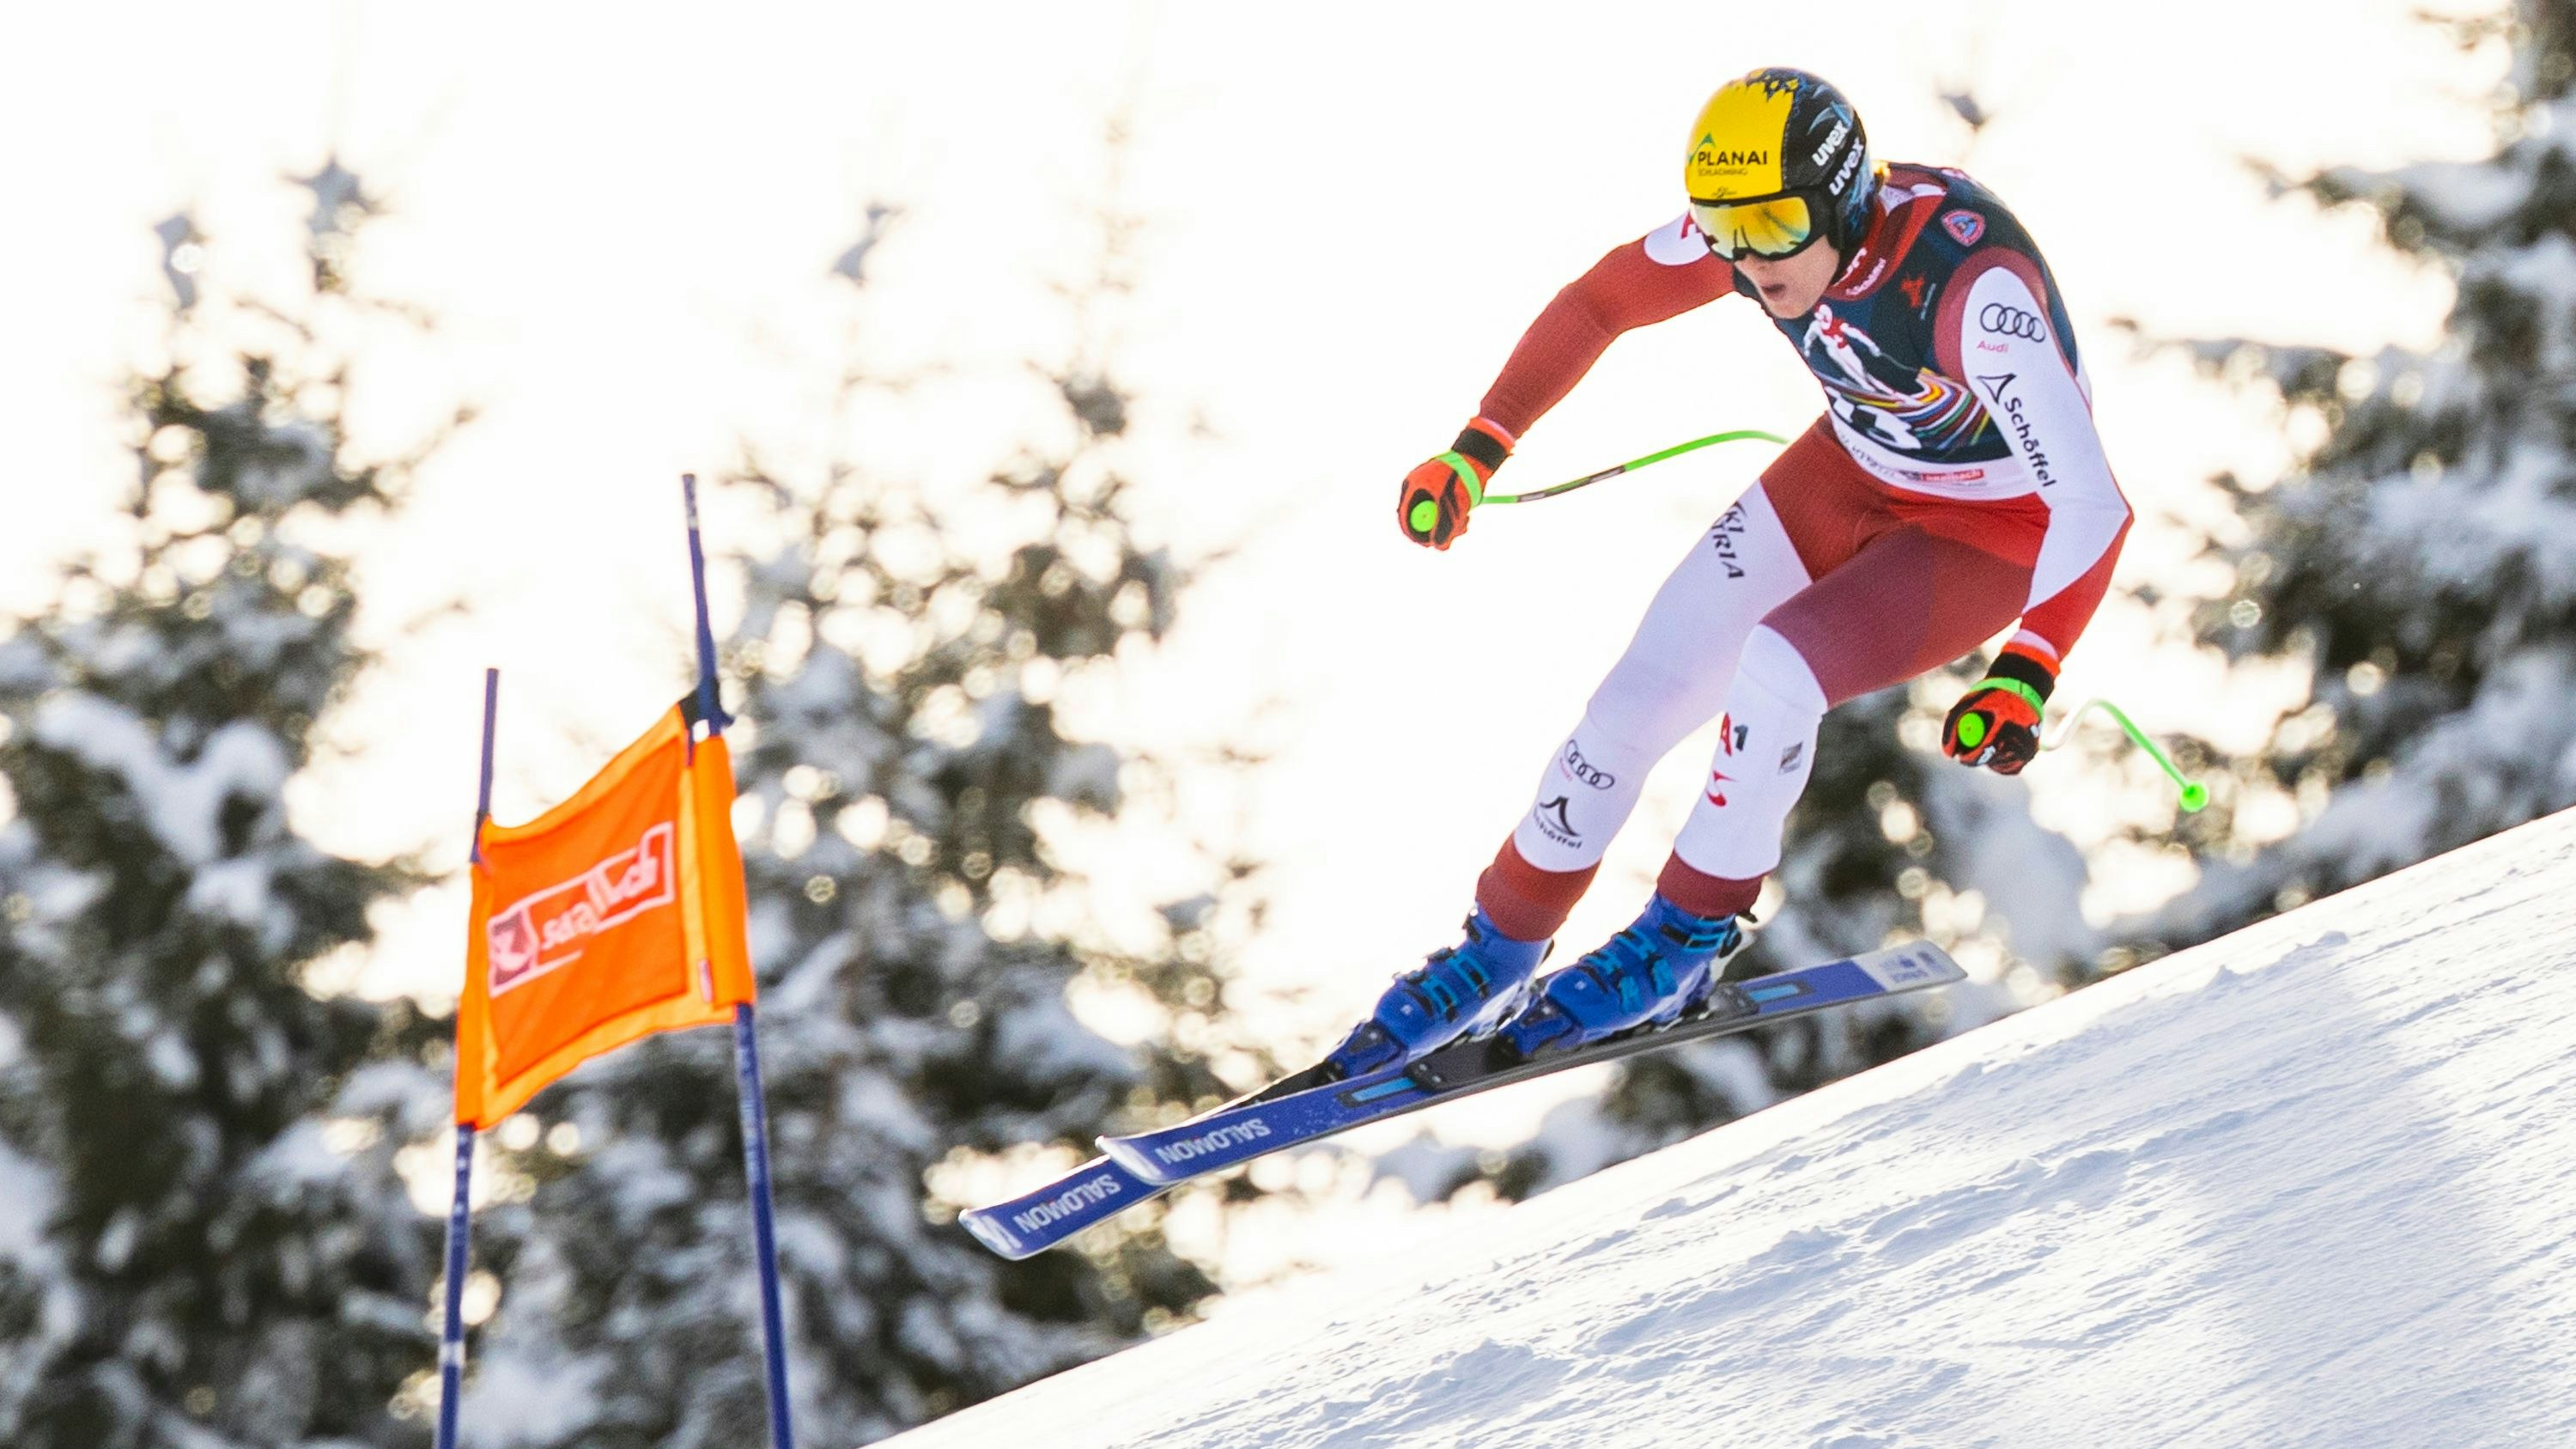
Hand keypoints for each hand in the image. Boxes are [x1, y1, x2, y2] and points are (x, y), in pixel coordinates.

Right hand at [1397, 418, 1513, 549]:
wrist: (1477, 457)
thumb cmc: (1464, 475)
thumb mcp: (1454, 502)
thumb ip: (1445, 526)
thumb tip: (1438, 546)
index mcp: (1414, 486)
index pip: (1405, 515)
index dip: (1414, 533)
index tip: (1428, 544)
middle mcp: (1419, 490)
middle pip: (1421, 521)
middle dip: (1439, 531)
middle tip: (1455, 535)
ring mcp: (1430, 493)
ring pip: (1435, 522)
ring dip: (1451, 527)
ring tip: (1466, 519)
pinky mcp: (1442, 497)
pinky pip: (1445, 516)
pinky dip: (1455, 521)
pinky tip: (1467, 515)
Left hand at [1942, 642, 2055, 774]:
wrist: (2019, 690)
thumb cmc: (1990, 696)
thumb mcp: (1967, 704)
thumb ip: (1952, 728)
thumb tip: (1949, 755)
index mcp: (2009, 722)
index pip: (1987, 749)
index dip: (1970, 757)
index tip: (1960, 756)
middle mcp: (2024, 736)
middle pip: (1993, 760)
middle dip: (1979, 757)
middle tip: (1970, 749)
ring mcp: (2030, 746)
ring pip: (2001, 765)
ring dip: (1990, 758)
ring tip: (1989, 738)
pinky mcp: (2032, 753)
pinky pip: (2010, 768)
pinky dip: (2000, 762)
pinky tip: (1998, 747)